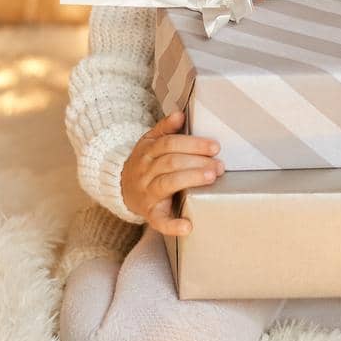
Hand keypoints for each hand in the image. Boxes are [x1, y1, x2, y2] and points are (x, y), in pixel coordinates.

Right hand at [121, 108, 223, 236]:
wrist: (120, 187)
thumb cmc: (144, 163)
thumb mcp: (149, 142)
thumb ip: (165, 129)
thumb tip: (179, 114)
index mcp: (147, 151)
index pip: (169, 144)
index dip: (193, 144)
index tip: (214, 147)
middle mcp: (145, 171)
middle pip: (171, 162)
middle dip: (197, 162)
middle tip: (219, 164)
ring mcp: (146, 192)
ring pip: (167, 184)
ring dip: (190, 179)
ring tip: (211, 177)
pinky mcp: (149, 213)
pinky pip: (159, 220)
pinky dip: (173, 225)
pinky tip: (188, 226)